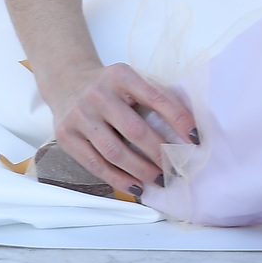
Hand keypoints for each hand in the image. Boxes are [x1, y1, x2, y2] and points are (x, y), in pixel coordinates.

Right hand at [46, 62, 196, 194]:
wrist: (66, 82)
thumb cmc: (109, 87)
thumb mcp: (130, 80)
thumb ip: (154, 96)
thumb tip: (187, 128)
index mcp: (121, 75)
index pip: (156, 98)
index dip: (178, 119)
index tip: (195, 138)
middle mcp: (98, 94)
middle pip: (135, 130)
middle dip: (159, 153)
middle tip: (175, 168)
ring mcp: (79, 115)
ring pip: (115, 152)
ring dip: (141, 170)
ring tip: (159, 180)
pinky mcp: (67, 136)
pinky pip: (96, 164)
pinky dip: (118, 179)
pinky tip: (135, 187)